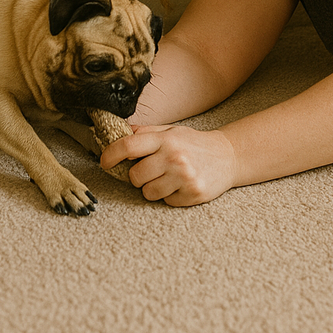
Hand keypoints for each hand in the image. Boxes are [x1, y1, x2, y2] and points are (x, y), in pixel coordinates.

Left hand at [100, 124, 237, 206]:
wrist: (228, 156)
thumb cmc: (194, 143)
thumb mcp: (171, 131)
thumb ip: (145, 133)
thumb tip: (117, 131)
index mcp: (165, 139)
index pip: (129, 146)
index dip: (111, 155)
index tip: (104, 162)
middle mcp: (174, 157)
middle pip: (135, 176)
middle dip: (138, 176)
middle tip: (152, 170)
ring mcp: (184, 177)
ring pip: (148, 193)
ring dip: (153, 188)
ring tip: (169, 178)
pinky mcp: (192, 194)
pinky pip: (166, 201)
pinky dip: (169, 196)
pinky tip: (181, 185)